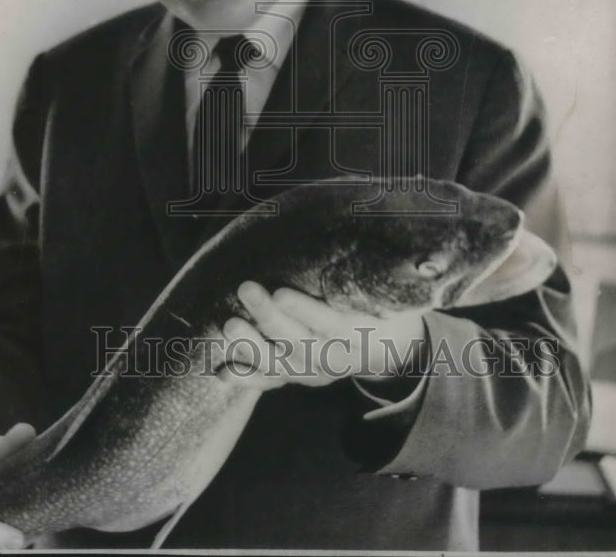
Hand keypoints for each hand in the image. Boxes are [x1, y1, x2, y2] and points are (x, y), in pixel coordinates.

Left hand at [218, 282, 426, 390]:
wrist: (393, 350)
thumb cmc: (387, 306)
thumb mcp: (393, 294)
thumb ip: (378, 275)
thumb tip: (381, 234)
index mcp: (363, 334)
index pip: (332, 324)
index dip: (307, 311)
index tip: (281, 292)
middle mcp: (337, 358)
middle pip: (300, 343)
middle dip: (270, 319)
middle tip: (245, 289)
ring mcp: (314, 372)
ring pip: (281, 365)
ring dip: (252, 348)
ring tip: (229, 324)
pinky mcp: (298, 377)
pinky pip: (271, 382)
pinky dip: (247, 379)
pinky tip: (222, 372)